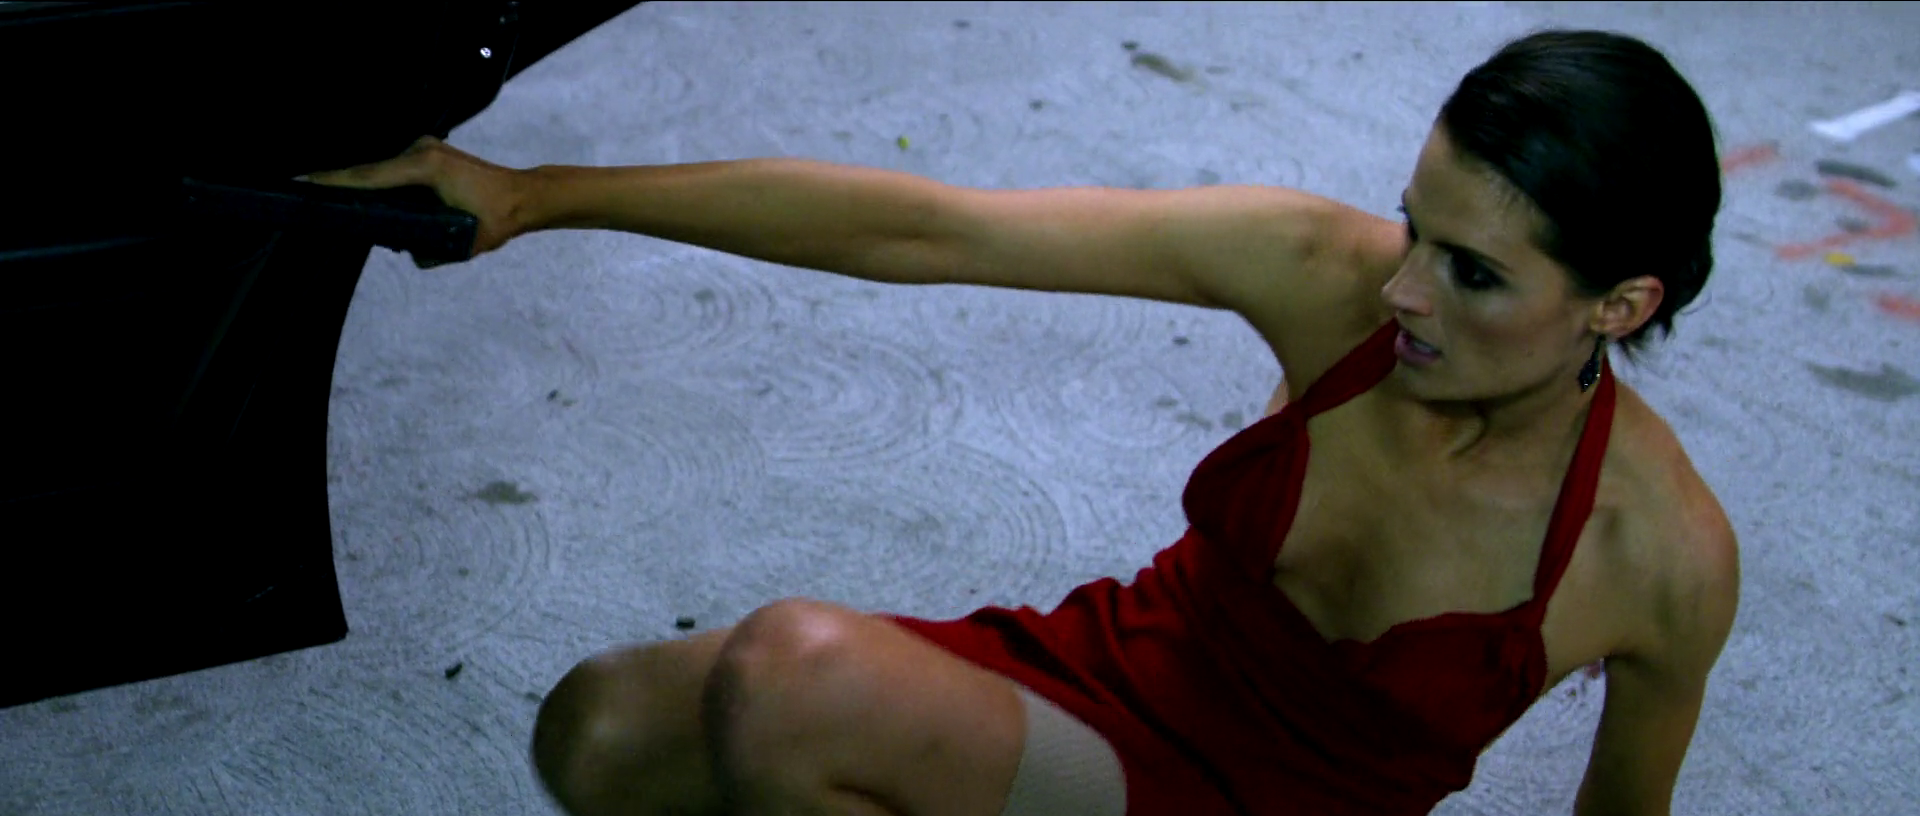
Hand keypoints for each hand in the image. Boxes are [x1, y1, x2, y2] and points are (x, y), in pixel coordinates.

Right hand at [302, 135, 528, 267]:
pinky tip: (365, 195)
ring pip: (383, 170)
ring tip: (329, 197)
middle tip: (304, 192)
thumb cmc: (497, 219)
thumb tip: (406, 250)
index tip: (305, 182)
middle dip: (340, 183)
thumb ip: (429, 252)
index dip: (335, 182)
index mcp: (426, 167)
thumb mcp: (462, 243)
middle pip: (370, 170)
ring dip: (363, 184)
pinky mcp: (430, 152)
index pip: (370, 177)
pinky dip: (381, 182)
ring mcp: (426, 148)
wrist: (525, 196)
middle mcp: (422, 151)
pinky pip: (396, 169)